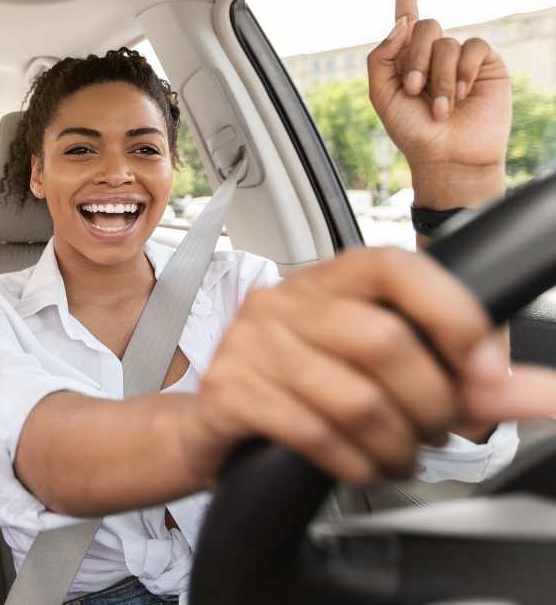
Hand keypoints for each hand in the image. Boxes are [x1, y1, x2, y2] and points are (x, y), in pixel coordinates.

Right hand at [180, 248, 555, 486]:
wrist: (213, 426)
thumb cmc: (302, 389)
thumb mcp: (379, 370)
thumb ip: (459, 377)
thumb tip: (537, 393)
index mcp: (328, 281)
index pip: (397, 269)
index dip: (453, 315)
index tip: (485, 371)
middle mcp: (284, 303)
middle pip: (383, 341)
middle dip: (430, 403)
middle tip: (436, 431)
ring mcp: (251, 345)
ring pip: (354, 398)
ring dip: (396, 444)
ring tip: (401, 457)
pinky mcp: (230, 393)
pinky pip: (313, 433)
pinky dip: (354, 463)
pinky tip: (362, 468)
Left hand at [367, 0, 509, 207]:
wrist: (447, 156)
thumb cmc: (412, 131)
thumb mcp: (380, 95)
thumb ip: (381, 56)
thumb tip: (400, 22)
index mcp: (405, 57)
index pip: (406, 16)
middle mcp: (433, 52)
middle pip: (423, 25)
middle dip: (414, 59)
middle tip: (414, 91)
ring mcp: (460, 57)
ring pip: (446, 41)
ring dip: (437, 77)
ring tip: (440, 107)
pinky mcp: (485, 64)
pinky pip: (473, 47)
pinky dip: (461, 71)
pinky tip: (461, 94)